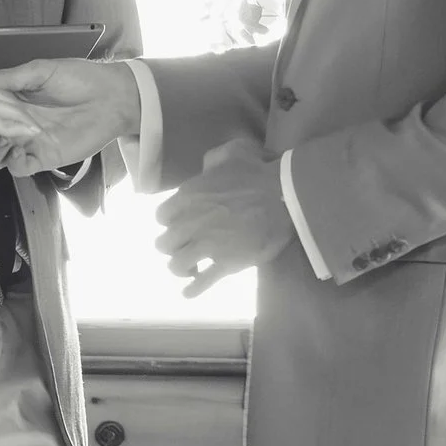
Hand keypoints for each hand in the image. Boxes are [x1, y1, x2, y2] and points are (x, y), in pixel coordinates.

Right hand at [0, 57, 137, 175]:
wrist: (112, 98)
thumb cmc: (82, 78)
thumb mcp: (43, 69)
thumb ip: (14, 77)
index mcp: (14, 99)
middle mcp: (18, 122)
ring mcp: (29, 141)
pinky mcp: (44, 157)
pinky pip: (19, 168)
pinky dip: (12, 164)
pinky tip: (17, 151)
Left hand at [155, 138, 292, 297]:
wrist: (284, 196)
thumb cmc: (258, 171)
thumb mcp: (230, 153)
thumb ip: (211, 161)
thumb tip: (206, 168)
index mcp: (187, 197)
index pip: (161, 216)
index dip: (169, 222)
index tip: (179, 224)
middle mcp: (190, 223)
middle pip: (164, 243)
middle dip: (172, 246)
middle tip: (185, 246)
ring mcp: (207, 246)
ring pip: (177, 265)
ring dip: (181, 268)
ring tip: (190, 268)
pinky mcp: (226, 264)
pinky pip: (201, 282)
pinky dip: (192, 289)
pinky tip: (189, 293)